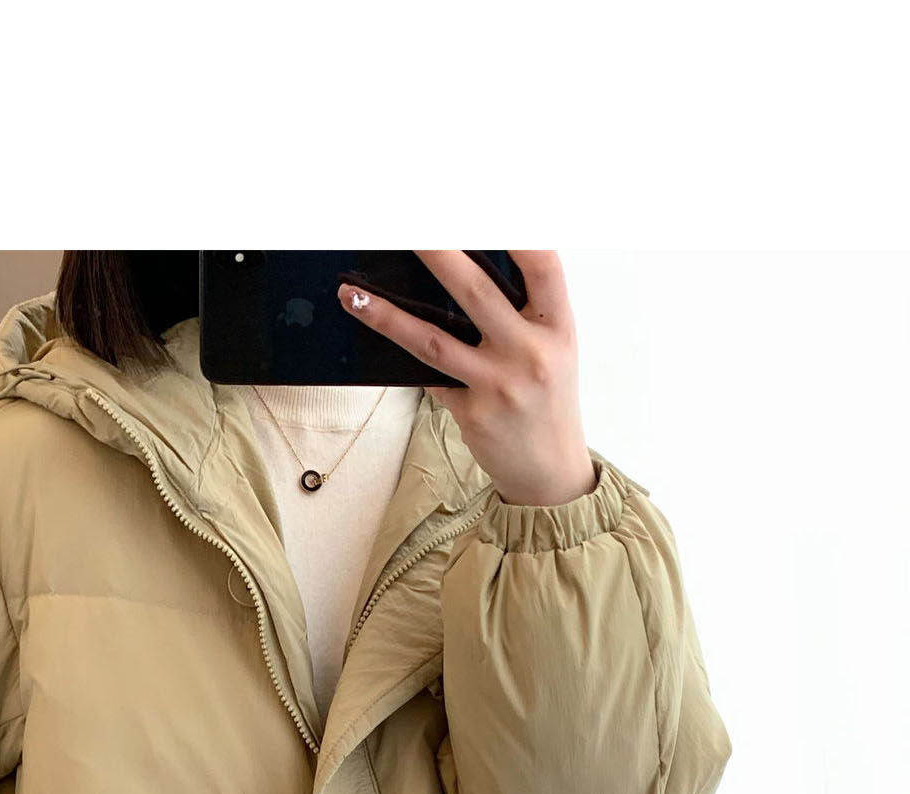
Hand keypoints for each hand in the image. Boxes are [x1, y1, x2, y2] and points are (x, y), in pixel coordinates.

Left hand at [336, 252, 596, 507]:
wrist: (550, 471)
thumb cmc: (547, 398)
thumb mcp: (552, 346)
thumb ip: (521, 309)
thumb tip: (462, 265)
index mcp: (557, 326)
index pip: (542, 264)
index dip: (516, 230)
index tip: (482, 206)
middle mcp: (531, 352)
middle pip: (476, 292)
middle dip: (437, 252)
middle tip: (404, 227)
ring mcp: (499, 385)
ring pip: (433, 340)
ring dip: (387, 315)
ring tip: (352, 292)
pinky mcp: (472, 414)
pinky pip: (428, 376)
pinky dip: (403, 354)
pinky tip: (373, 332)